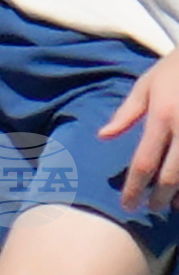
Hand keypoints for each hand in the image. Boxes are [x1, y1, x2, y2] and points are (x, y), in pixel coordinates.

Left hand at [99, 48, 178, 208]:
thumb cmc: (177, 67)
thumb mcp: (148, 83)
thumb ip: (127, 112)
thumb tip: (103, 136)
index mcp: (163, 116)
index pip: (144, 163)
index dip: (134, 189)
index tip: (128, 205)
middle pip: (170, 176)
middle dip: (159, 198)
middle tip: (151, 207)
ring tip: (174, 204)